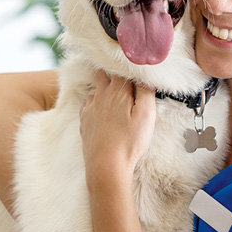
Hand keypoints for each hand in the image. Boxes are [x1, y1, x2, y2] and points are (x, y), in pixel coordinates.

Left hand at [80, 71, 155, 188]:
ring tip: (114, 89)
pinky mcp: (84, 120)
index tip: (136, 66)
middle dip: (114, 71)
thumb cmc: (129, 141)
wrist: (106, 166)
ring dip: (104, 84)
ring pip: (96, 86)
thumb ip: (146, 91)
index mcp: (118, 90)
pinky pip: (88, 102)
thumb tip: (145, 75)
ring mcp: (90, 107)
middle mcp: (101, 94)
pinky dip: (95, 100)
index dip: (130, 66)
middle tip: (124, 75)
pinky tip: (102, 106)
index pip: (123, 68)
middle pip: (105, 72)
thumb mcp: (146, 115)